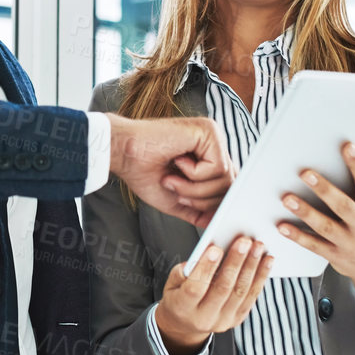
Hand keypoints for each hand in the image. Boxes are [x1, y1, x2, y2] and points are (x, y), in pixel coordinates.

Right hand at [105, 114, 233, 228]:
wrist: (124, 154)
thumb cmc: (144, 172)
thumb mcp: (177, 199)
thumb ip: (199, 211)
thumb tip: (216, 223)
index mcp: (208, 156)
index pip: (227, 187)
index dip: (211, 202)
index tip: (187, 203)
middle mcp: (214, 144)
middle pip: (230, 186)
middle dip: (202, 199)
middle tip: (176, 192)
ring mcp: (214, 136)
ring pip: (225, 179)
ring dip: (195, 188)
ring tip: (173, 179)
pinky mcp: (210, 131)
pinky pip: (218, 167)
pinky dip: (194, 174)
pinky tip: (176, 162)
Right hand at [154, 234, 271, 354]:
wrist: (186, 324)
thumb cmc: (178, 297)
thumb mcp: (171, 283)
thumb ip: (185, 270)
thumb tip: (205, 252)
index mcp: (182, 308)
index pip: (195, 289)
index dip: (205, 268)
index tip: (215, 248)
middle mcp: (204, 318)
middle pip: (223, 288)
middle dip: (235, 262)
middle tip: (244, 241)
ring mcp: (223, 321)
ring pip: (241, 291)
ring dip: (252, 266)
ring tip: (258, 247)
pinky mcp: (237, 318)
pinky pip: (251, 296)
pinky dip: (261, 276)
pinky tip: (266, 261)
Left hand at [277, 142, 354, 312]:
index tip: (347, 147)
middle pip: (344, 206)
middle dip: (324, 189)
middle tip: (305, 173)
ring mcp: (350, 244)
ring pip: (326, 227)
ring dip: (305, 212)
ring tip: (287, 198)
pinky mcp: (335, 256)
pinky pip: (314, 245)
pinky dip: (298, 236)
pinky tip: (282, 225)